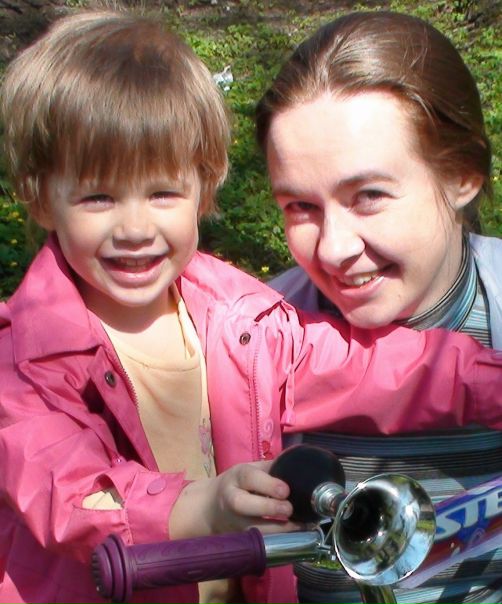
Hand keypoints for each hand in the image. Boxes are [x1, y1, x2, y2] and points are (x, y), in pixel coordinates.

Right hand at [170, 461, 301, 538]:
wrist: (211, 507)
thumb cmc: (239, 484)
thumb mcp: (251, 470)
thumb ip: (271, 469)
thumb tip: (297, 469)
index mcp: (237, 477)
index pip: (249, 477)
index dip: (267, 484)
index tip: (286, 490)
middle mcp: (232, 499)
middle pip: (243, 504)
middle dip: (268, 507)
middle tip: (289, 509)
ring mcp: (234, 521)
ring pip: (251, 528)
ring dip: (276, 530)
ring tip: (298, 526)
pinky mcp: (240, 538)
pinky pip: (258, 541)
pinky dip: (277, 540)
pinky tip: (294, 536)